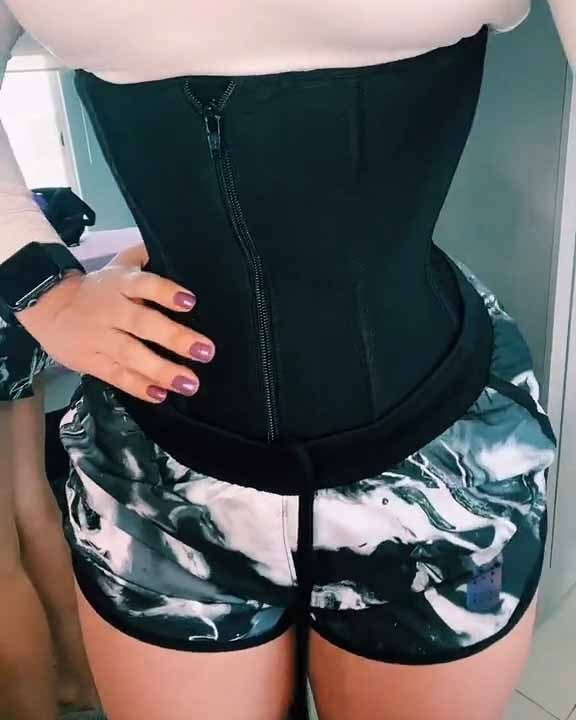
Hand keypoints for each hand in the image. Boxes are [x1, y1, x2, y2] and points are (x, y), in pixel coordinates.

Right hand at [16, 242, 214, 402]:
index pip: (144, 284)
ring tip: (190, 383)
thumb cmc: (97, 287)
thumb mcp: (119, 265)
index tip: (190, 301)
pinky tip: (161, 395)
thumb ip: (146, 258)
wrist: (46, 305)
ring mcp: (100, 338)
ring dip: (162, 370)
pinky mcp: (91, 361)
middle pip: (142, 324)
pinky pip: (117, 375)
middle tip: (205, 351)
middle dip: (175, 338)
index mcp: (120, 284)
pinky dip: (138, 386)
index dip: (165, 292)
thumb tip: (176, 248)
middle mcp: (112, 311)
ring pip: (132, 355)